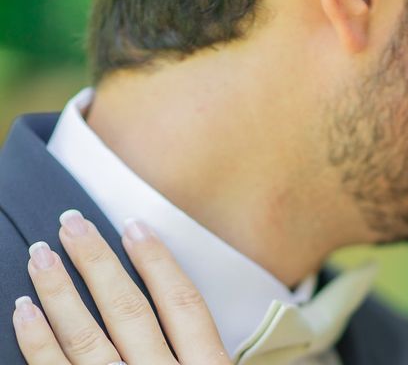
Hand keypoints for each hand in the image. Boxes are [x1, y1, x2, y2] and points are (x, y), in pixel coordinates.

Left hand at [12, 210, 231, 364]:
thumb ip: (212, 352)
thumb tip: (191, 308)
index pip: (183, 303)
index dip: (158, 261)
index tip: (134, 226)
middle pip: (130, 311)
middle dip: (99, 263)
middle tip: (72, 224)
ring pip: (88, 338)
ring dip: (61, 292)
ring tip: (41, 254)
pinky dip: (38, 343)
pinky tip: (25, 312)